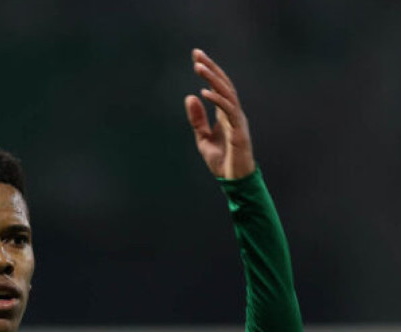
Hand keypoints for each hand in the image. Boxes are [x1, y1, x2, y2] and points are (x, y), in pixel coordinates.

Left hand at [184, 49, 254, 179]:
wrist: (233, 180)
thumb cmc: (222, 161)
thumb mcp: (203, 138)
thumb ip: (197, 119)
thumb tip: (190, 97)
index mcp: (226, 114)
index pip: (218, 86)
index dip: (209, 71)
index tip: (197, 56)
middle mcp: (233, 113)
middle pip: (224, 85)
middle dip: (211, 68)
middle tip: (197, 54)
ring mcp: (237, 121)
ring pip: (227, 94)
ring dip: (213, 79)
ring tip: (199, 67)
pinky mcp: (238, 132)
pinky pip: (228, 111)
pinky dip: (217, 100)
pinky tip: (204, 92)